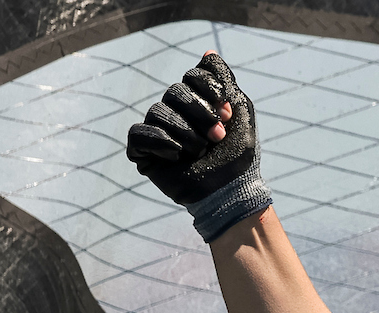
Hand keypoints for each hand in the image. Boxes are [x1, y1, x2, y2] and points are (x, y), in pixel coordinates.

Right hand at [125, 53, 269, 240]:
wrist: (231, 193)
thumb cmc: (238, 156)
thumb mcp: (239, 112)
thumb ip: (224, 81)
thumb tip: (208, 54)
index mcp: (195, 103)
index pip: (191, 77)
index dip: (208, 90)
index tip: (227, 112)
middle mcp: (174, 114)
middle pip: (174, 92)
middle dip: (200, 114)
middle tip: (218, 137)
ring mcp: (158, 133)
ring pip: (157, 112)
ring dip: (186, 133)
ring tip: (200, 151)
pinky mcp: (144, 153)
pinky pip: (138, 134)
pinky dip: (160, 142)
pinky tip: (177, 156)